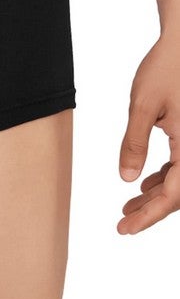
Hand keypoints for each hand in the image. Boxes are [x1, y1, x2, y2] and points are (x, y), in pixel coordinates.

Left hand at [118, 32, 179, 233]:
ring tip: (128, 207)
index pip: (174, 195)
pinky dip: (165, 177)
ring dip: (157, 195)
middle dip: (151, 210)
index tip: (125, 229)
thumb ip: (135, 144)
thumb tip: (127, 179)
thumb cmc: (166, 69)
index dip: (149, 216)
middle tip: (123, 223)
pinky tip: (145, 182)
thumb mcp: (143, 107)